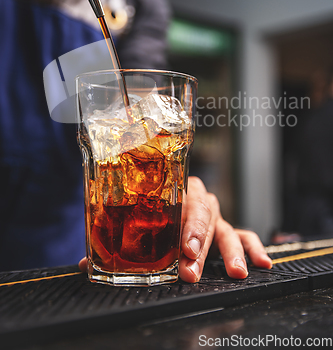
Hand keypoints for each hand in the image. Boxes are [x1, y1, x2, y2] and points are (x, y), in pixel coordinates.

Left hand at [79, 176, 271, 281]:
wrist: (166, 201)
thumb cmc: (149, 213)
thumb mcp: (132, 224)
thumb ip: (112, 242)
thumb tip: (84, 264)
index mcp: (175, 190)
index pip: (185, 204)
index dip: (187, 228)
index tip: (185, 251)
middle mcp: (197, 199)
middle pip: (204, 218)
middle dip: (200, 247)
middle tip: (192, 271)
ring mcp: (214, 214)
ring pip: (226, 227)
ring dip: (230, 252)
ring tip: (237, 272)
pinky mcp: (227, 228)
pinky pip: (244, 234)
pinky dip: (254, 247)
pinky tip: (262, 263)